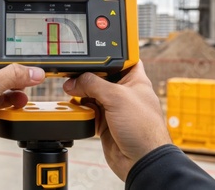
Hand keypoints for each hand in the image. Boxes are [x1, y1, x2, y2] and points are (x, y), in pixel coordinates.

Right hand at [63, 60, 170, 180]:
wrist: (140, 161)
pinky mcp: (104, 122)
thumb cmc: (143, 128)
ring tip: (71, 92)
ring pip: (92, 94)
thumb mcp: (117, 97)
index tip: (90, 54)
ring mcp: (114, 108)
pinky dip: (81, 110)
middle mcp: (124, 92)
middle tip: (73, 76)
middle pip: (100, 77)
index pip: (121, 59)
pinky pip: (88, 111)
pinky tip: (76, 108)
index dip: (107, 55)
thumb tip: (74, 81)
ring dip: (81, 94)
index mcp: (135, 80)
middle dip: (86, 77)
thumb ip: (93, 84)